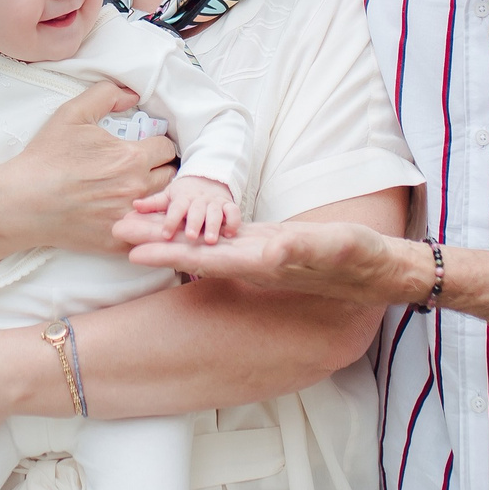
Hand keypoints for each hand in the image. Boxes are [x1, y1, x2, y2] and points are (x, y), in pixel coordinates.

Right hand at [4, 81, 178, 252]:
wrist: (23, 201)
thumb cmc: (47, 158)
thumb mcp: (72, 113)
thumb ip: (106, 95)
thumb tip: (132, 95)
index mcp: (132, 157)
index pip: (167, 148)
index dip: (159, 144)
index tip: (149, 147)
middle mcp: (137, 188)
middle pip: (171, 177)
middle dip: (163, 169)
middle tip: (148, 167)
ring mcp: (129, 216)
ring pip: (162, 205)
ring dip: (158, 196)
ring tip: (142, 190)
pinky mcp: (118, 239)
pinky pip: (147, 231)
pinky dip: (146, 222)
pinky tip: (133, 214)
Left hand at [117, 212, 430, 306]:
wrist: (376, 272)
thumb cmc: (358, 259)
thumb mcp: (335, 248)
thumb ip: (304, 248)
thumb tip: (273, 248)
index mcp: (261, 262)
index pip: (205, 258)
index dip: (169, 254)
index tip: (134, 250)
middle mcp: (251, 261)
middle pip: (192, 250)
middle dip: (154, 241)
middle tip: (112, 228)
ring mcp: (254, 253)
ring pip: (200, 241)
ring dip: (167, 232)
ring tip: (131, 218)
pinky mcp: (263, 243)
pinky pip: (218, 233)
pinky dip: (193, 225)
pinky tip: (175, 217)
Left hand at [142, 174, 236, 244]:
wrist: (209, 179)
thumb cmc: (186, 194)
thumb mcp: (169, 196)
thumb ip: (154, 204)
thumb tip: (135, 206)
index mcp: (183, 199)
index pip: (176, 209)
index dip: (171, 220)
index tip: (165, 234)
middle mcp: (199, 201)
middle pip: (196, 211)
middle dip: (194, 223)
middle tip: (190, 237)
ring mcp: (215, 203)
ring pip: (216, 212)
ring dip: (213, 225)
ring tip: (210, 240)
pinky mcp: (229, 205)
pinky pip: (234, 212)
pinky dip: (234, 221)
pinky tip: (230, 233)